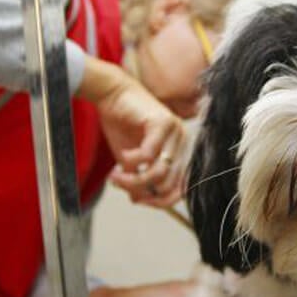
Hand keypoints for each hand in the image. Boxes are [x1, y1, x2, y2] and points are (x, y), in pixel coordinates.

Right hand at [79, 56, 187, 207]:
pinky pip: (149, 155)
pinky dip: (131, 161)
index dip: (160, 202)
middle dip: (140, 190)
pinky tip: (121, 156)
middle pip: (169, 184)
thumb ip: (139, 180)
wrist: (112, 94)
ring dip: (133, 179)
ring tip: (115, 175)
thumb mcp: (131, 161)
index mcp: (181, 153)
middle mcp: (184, 143)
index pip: (181, 189)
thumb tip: (139, 200)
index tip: (138, 200)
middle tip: (119, 184)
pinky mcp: (164, 122)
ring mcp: (177, 132)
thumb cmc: (123, 126)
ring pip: (159, 172)